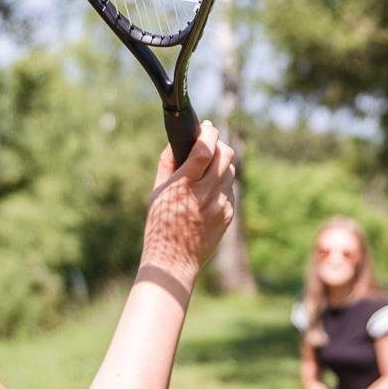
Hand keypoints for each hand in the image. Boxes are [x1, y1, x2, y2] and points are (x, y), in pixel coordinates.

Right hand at [141, 122, 235, 287]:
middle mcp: (205, 194)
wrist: (174, 260)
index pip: (205, 150)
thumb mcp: (157, 192)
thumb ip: (167, 164)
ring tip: (209, 167)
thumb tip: (176, 141)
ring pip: (230, 172)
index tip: (206, 128)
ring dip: (222, 163)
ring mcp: (220, 206)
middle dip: (219, 144)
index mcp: (184, 186)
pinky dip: (222, 184)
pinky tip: (209, 190)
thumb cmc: (160, 224)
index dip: (208, 134)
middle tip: (211, 143)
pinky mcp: (228, 216)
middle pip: (225, 156)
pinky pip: (230, 190)